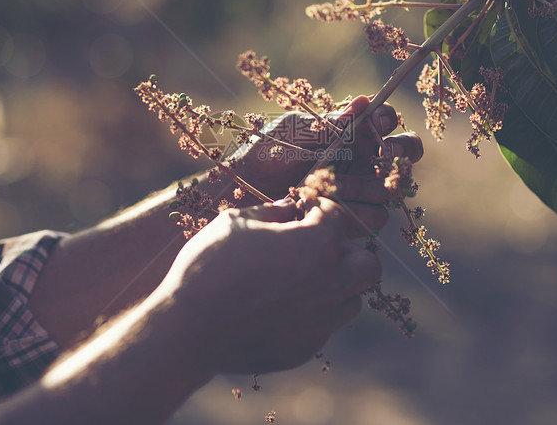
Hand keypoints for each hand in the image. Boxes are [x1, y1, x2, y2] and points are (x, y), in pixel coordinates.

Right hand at [157, 198, 380, 373]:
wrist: (187, 329)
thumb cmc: (208, 266)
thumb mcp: (236, 223)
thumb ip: (271, 212)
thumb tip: (289, 208)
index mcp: (315, 245)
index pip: (338, 216)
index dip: (319, 208)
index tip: (303, 210)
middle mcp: (328, 284)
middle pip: (368, 264)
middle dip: (349, 251)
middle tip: (318, 247)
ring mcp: (319, 321)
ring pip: (352, 299)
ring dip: (336, 285)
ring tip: (303, 278)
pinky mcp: (304, 348)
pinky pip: (324, 327)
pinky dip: (312, 314)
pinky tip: (280, 307)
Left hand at [231, 96, 423, 232]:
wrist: (243, 191)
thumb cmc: (267, 152)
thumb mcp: (296, 132)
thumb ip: (331, 123)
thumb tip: (364, 101)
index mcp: (352, 131)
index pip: (386, 119)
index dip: (388, 119)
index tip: (377, 123)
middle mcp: (363, 159)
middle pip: (404, 154)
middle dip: (399, 152)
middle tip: (382, 155)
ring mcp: (361, 191)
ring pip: (389, 189)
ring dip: (364, 187)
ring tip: (331, 187)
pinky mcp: (353, 218)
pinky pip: (374, 217)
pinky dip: (355, 212)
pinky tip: (326, 207)